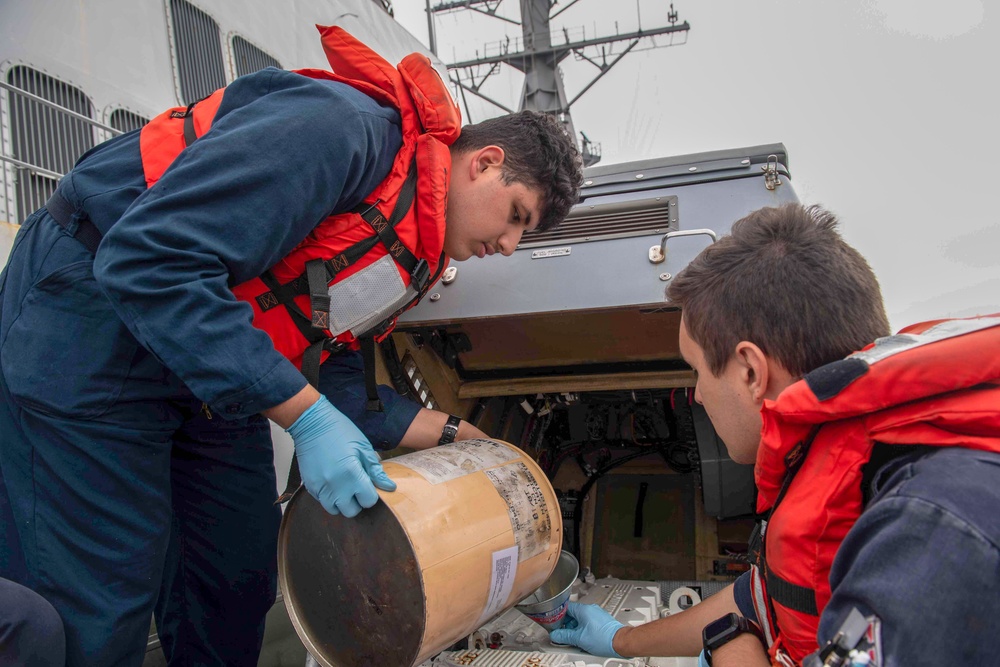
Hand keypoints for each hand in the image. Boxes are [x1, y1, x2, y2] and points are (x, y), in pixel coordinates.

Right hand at [286, 396, 395, 516]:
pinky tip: (332, 482)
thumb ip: (375, 470)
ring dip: (342, 502)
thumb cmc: (340, 431)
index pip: (368, 501)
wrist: (312, 423)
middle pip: (351, 511)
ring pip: (334, 510)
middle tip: (357, 487)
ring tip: (344, 487)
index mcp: (352, 474)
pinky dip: (329, 496)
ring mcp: (320, 487)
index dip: (371, 494)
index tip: (369, 484)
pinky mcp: (309, 486)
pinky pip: (321, 501)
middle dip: (357, 502)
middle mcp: (335, 485)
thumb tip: (389, 487)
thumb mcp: (363, 447)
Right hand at [549, 602, 624, 657]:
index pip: (565, 608)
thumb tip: (555, 636)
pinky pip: (587, 624)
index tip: (554, 624)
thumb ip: (564, 636)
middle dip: (567, 626)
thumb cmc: (604, 638)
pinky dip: (583, 631)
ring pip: (580, 621)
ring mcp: (596, 615)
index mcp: (583, 610)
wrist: (620, 642)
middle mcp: (590, 609)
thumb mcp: (579, 639)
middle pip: (572, 615)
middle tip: (564, 635)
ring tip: (575, 641)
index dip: (558, 616)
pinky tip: (583, 641)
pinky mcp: (601, 621)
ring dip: (575, 630)